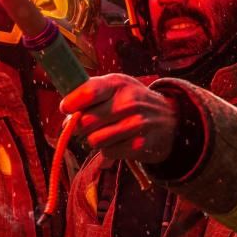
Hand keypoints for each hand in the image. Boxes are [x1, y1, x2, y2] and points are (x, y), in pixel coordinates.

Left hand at [60, 74, 178, 163]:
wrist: (171, 120)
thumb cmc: (133, 101)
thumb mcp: (117, 87)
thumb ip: (90, 90)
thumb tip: (65, 107)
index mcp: (118, 84)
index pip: (88, 92)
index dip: (71, 103)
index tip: (66, 108)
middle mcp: (129, 102)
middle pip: (85, 122)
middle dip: (79, 127)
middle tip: (86, 125)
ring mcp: (136, 124)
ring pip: (94, 140)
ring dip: (94, 139)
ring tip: (105, 132)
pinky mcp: (139, 145)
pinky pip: (108, 152)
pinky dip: (108, 149)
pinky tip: (119, 141)